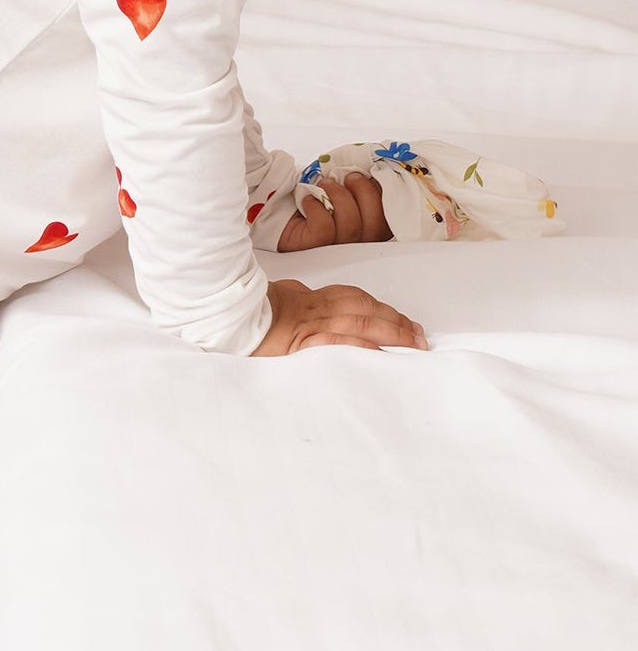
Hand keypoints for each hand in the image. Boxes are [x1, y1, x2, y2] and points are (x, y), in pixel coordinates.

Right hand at [253, 279, 426, 355]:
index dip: (383, 308)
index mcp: (312, 298)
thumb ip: (300, 296)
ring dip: (390, 333)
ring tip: (413, 345)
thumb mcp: (281, 296)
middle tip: (420, 336)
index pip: (355, 298)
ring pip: (360, 323)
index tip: (404, 320)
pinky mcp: (304, 344)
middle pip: (366, 309)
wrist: (230, 316)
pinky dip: (362, 347)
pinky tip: (380, 354)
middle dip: (396, 322)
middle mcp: (318, 309)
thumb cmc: (251, 309)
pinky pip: (339, 343)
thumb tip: (310, 296)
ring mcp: (312, 325)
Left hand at [277, 172, 390, 250]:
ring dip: (338, 196)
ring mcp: (335, 248)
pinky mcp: (313, 247)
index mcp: (368, 227)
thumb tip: (380, 166)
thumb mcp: (343, 182)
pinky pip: (324, 229)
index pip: (391, 221)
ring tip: (324, 184)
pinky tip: (307, 200)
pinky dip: (316, 208)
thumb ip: (363, 180)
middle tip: (348, 177)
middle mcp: (356, 242)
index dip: (386, 198)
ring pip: (351, 226)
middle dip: (365, 193)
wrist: (279, 202)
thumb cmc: (314, 192)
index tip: (374, 176)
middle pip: (377, 225)